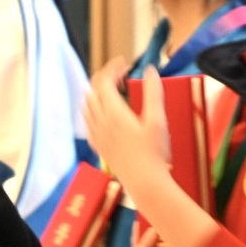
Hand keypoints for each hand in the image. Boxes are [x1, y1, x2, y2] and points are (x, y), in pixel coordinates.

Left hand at [83, 60, 166, 185]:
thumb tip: (150, 71)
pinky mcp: (99, 146)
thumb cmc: (153, 154)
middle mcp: (101, 123)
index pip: (104, 82)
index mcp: (114, 113)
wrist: (145, 183)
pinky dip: (92, 111)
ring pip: (87, 106)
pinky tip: (103, 114)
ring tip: (112, 91)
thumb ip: (153, 93)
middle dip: (104, 78)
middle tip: (120, 75)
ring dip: (96, 93)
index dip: (112, 68)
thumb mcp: (158, 120)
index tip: (123, 63)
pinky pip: (88, 123)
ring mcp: (98, 135)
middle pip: (92, 91)